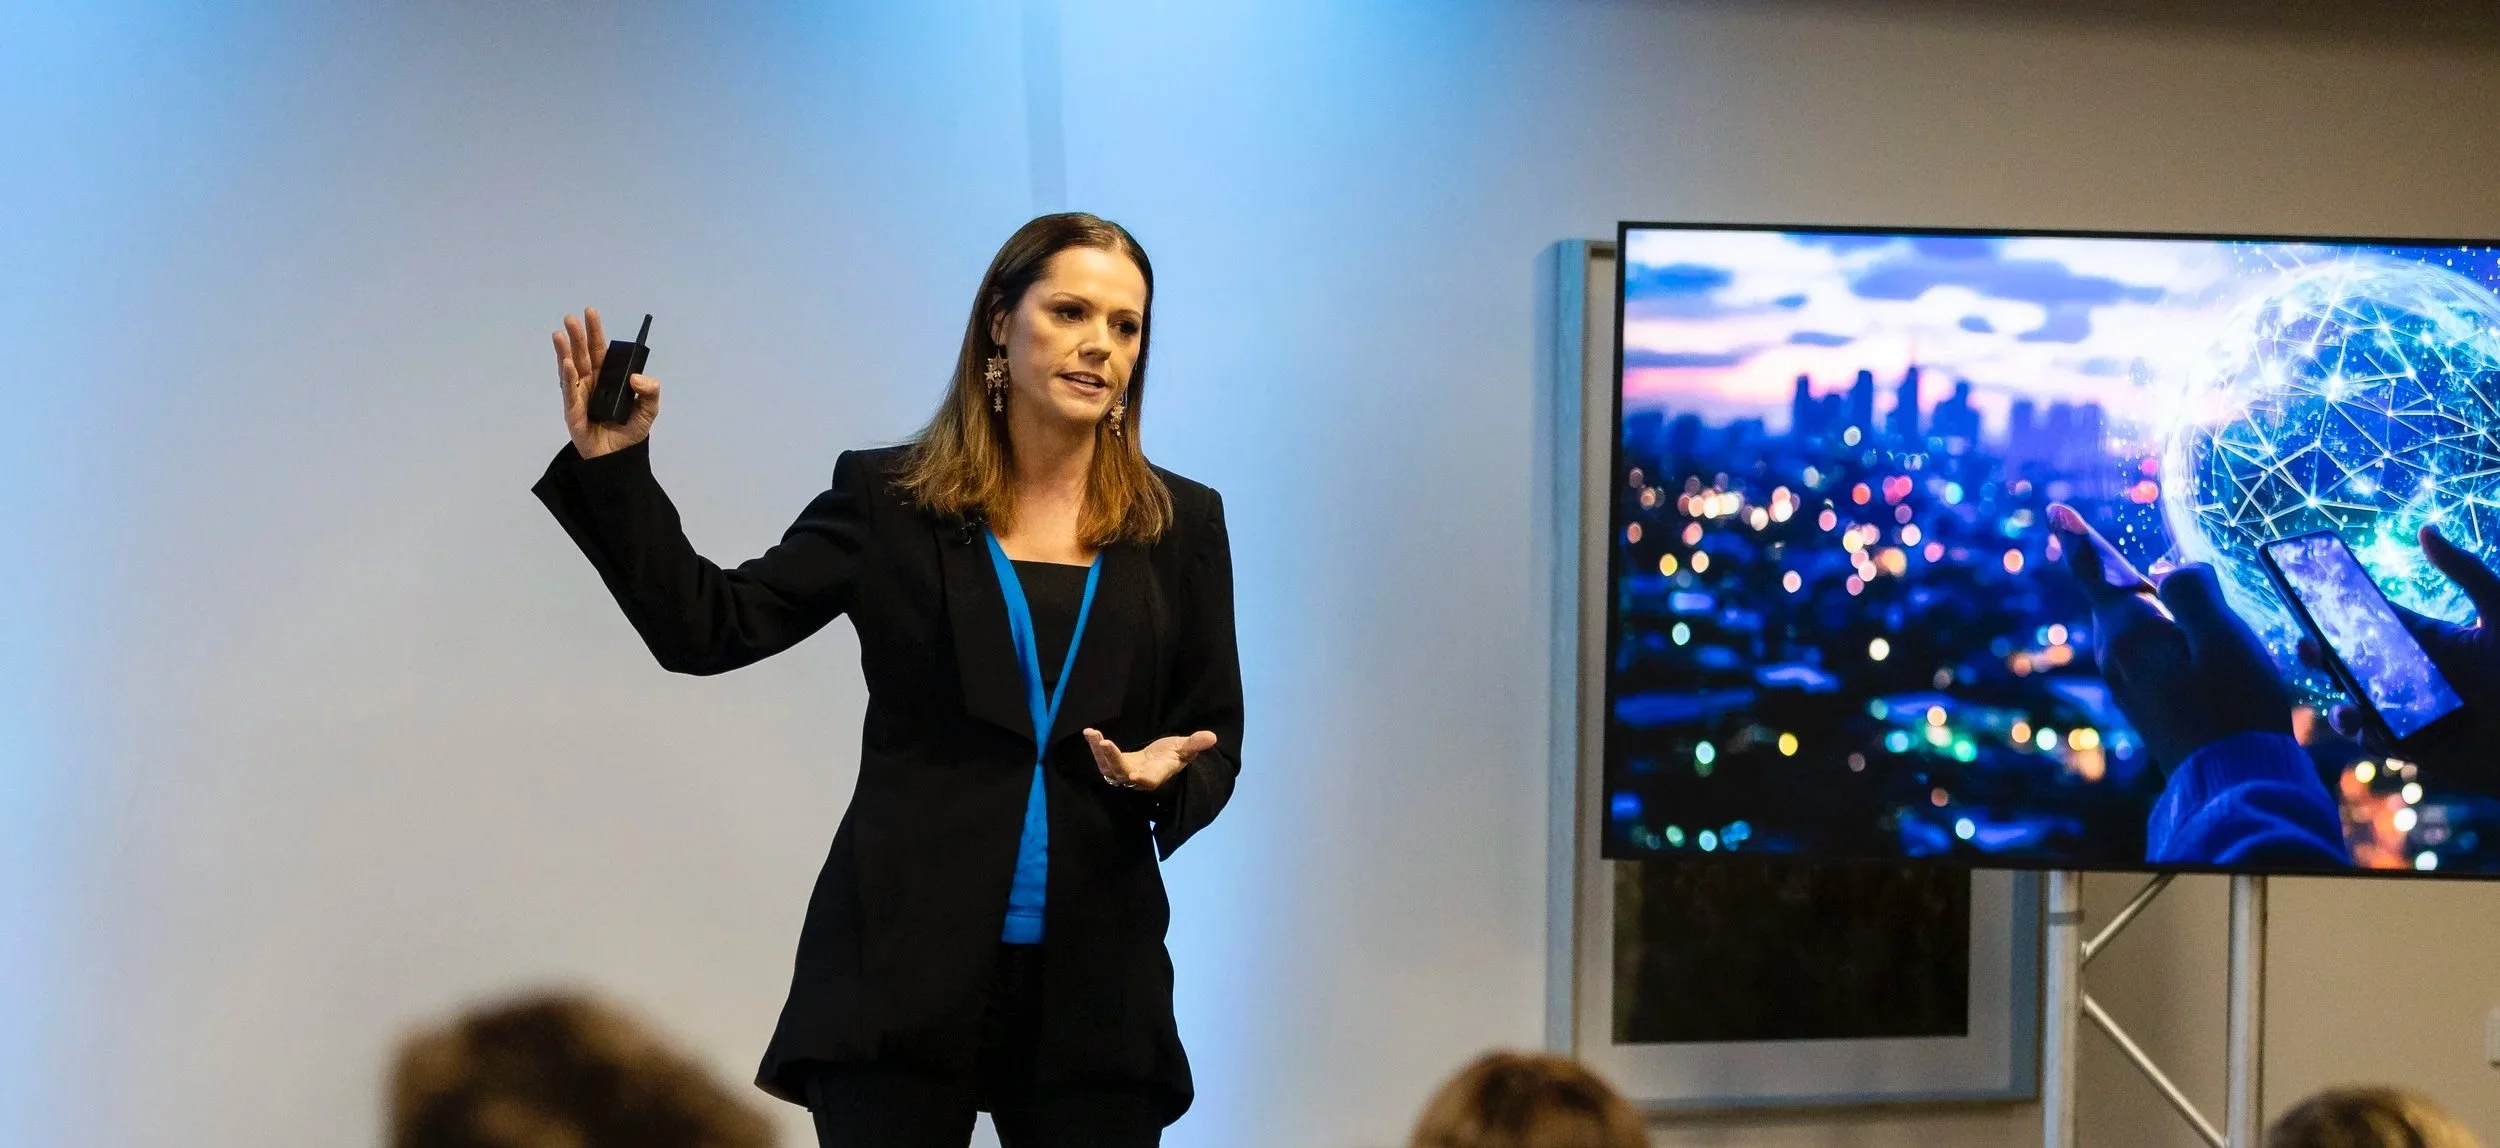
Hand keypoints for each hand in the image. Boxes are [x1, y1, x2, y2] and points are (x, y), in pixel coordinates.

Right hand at [553, 306, 659, 458]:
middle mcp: (591, 383)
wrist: (619, 459)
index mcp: (608, 378)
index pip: (601, 351)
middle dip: (577, 336)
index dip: (596, 332)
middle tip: (571, 317)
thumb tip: (636, 377)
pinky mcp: (573, 412)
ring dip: (565, 351)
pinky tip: (566, 362)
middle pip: (583, 355)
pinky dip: (568, 377)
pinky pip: (570, 392)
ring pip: (571, 369)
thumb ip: (651, 392)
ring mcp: (580, 396)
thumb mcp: (649, 410)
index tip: (591, 312)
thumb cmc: (630, 432)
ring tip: (560, 333)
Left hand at [1082, 728, 1216, 791]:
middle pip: (1122, 773)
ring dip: (1099, 753)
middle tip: (1105, 743)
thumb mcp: (1186, 748)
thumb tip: (1212, 737)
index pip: (1149, 780)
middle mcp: (1138, 777)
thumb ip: (1195, 744)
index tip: (1133, 774)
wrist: (1161, 761)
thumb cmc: (1174, 755)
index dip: (1141, 779)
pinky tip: (1090, 733)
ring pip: (1108, 768)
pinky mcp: (1115, 765)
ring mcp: (1125, 772)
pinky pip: (1102, 760)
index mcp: (1157, 775)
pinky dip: (1095, 747)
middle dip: (1113, 759)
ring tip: (1093, 735)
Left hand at [2049, 504, 2291, 768]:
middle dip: (2113, 565)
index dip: (2079, 538)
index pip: (2097, 572)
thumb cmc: (2235, 708)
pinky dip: (2160, 627)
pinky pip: (2148, 648)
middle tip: (2079, 531)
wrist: (2234, 782)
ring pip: (2134, 622)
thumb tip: (2170, 569)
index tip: (2053, 509)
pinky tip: (2179, 630)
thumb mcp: (2222, 638)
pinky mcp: (2149, 702)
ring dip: (2145, 597)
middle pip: (2117, 594)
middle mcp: (2116, 657)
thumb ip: (2193, 591)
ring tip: (2135, 576)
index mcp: (2127, 634)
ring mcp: (2129, 683)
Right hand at [2299, 524, 2499, 780]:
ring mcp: (2406, 711)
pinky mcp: (2411, 746)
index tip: (2308, 596)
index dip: (2334, 610)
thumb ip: (2464, 571)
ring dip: (2337, 705)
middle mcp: (2407, 674)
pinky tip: (2365, 725)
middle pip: (2346, 663)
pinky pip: (2373, 740)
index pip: (2368, 620)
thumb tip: (2424, 529)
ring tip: (2345, 705)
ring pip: (2352, 705)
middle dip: (2319, 655)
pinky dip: (2362, 734)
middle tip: (2309, 644)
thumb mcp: (2498, 613)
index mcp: (2422, 639)